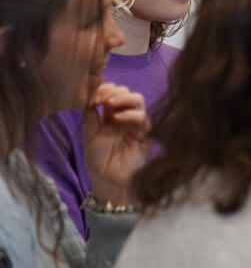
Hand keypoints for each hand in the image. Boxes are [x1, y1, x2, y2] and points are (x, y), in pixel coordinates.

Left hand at [83, 83, 149, 204]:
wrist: (108, 178)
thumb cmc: (98, 158)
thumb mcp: (89, 135)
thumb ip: (91, 117)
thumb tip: (91, 97)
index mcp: (110, 114)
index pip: (111, 92)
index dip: (103, 90)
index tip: (92, 97)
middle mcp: (124, 115)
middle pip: (125, 91)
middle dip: (112, 91)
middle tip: (101, 99)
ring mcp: (135, 122)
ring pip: (137, 99)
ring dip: (123, 97)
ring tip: (110, 103)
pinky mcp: (144, 132)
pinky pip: (142, 116)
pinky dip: (130, 114)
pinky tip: (118, 118)